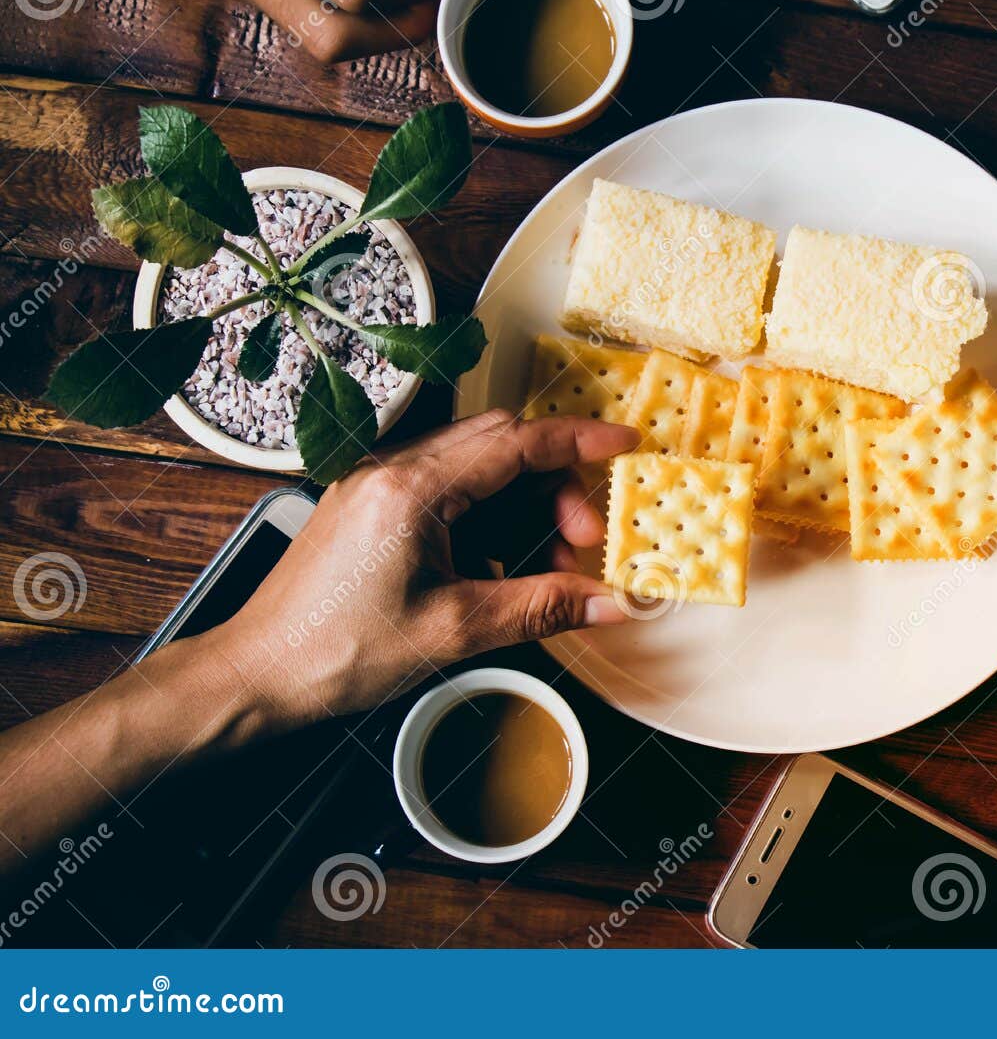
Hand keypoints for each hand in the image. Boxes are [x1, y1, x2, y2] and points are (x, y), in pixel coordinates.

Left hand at [204, 409, 636, 732]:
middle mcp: (391, 471)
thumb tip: (608, 603)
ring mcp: (376, 486)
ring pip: (474, 466)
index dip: (579, 440)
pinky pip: (445, 490)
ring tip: (547, 563)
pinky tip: (499, 566)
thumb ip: (540, 608)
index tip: (625, 443)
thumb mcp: (455, 632)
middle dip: (554, 484)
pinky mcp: (369, 508)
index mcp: (412, 490)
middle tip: (582, 539)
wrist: (255, 674)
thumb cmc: (337, 653)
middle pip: (499, 444)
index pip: (515, 443)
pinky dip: (486, 516)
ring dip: (522, 502)